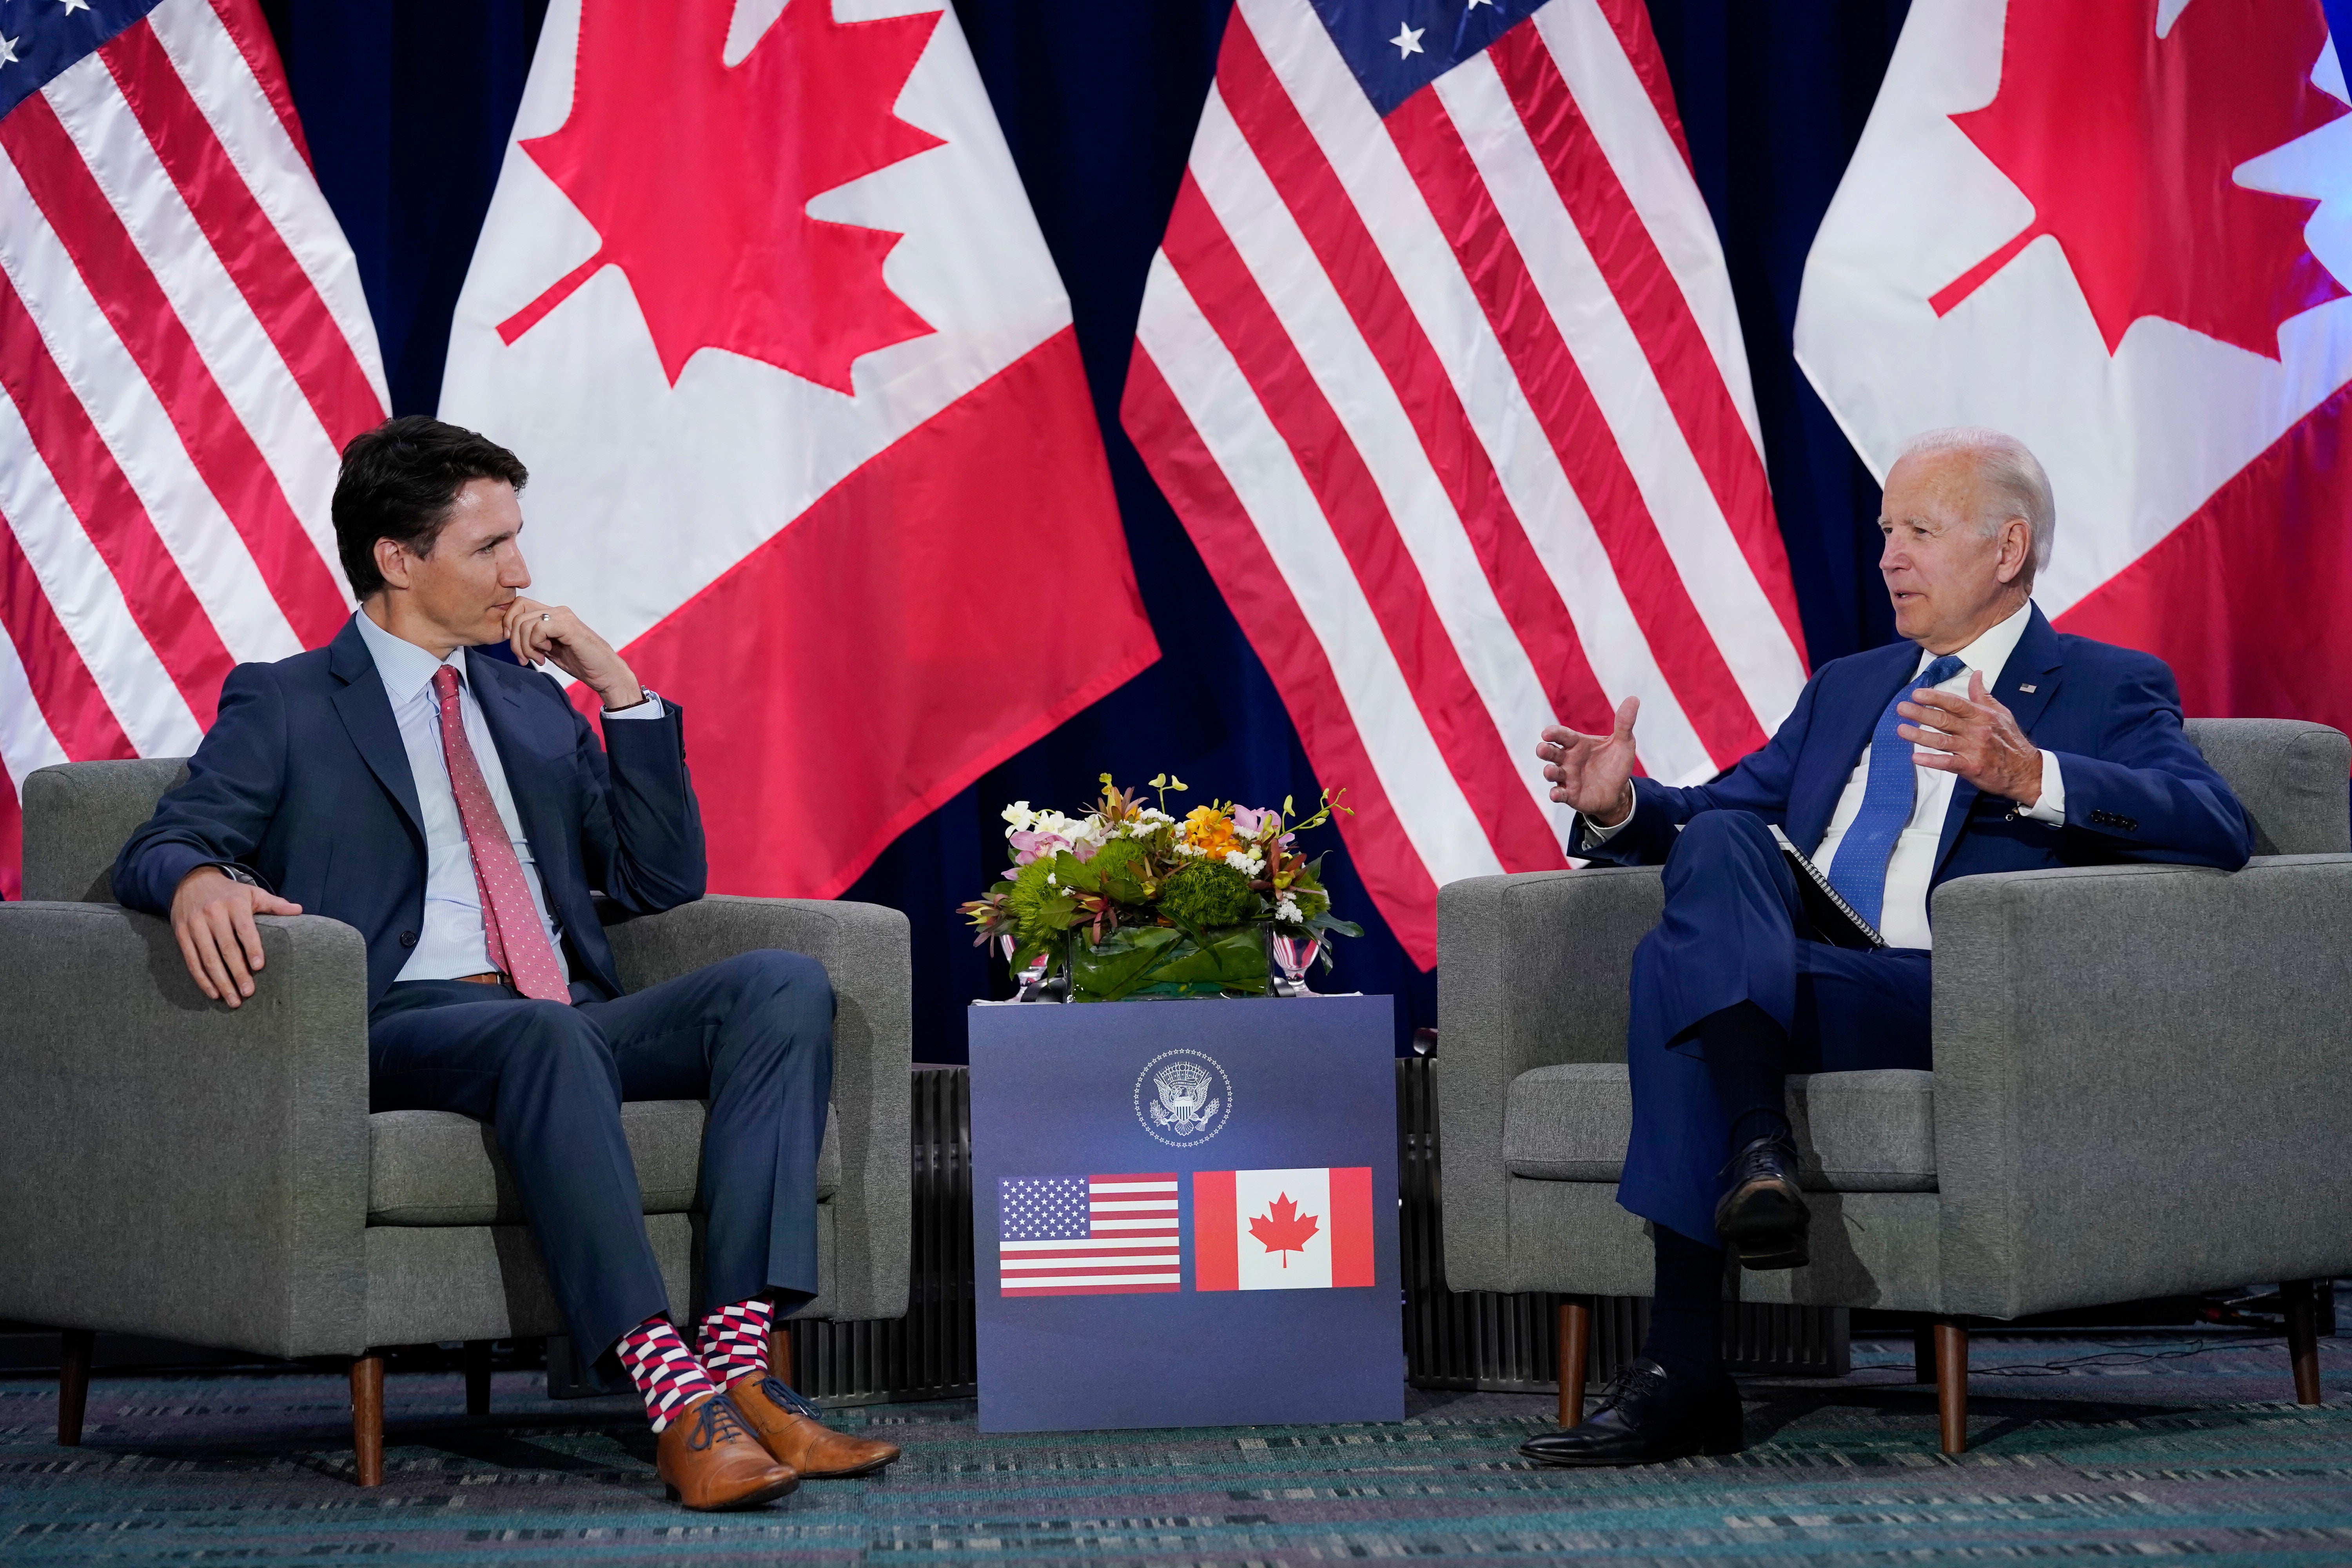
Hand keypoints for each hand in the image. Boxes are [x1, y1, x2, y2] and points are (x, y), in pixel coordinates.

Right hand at [171, 866, 302, 1008]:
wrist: (191, 880)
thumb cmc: (229, 892)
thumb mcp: (252, 893)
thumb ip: (274, 904)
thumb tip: (299, 910)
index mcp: (234, 904)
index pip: (244, 930)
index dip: (252, 948)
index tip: (259, 967)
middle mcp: (213, 914)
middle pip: (226, 949)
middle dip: (237, 973)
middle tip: (248, 993)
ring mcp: (195, 925)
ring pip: (208, 958)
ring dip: (220, 982)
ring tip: (233, 1000)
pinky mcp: (181, 934)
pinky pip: (191, 960)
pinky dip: (202, 979)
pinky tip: (213, 993)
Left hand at [502, 597, 644, 710]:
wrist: (605, 673)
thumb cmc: (581, 663)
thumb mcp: (549, 649)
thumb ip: (533, 638)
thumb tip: (509, 634)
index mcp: (552, 614)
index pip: (519, 605)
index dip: (509, 624)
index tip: (516, 647)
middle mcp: (557, 611)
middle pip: (517, 614)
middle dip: (514, 641)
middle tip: (525, 659)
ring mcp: (563, 616)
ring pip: (525, 623)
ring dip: (525, 646)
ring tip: (539, 659)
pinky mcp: (568, 625)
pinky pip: (538, 628)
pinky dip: (536, 644)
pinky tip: (547, 655)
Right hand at [1538, 696, 1640, 824]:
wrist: (1619, 791)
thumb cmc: (1615, 763)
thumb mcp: (1624, 743)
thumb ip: (1624, 723)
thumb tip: (1634, 698)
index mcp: (1577, 744)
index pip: (1562, 735)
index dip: (1553, 733)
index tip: (1546, 733)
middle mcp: (1568, 759)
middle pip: (1551, 752)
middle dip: (1545, 750)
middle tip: (1542, 748)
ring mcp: (1567, 777)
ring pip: (1552, 773)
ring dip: (1549, 772)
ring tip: (1550, 771)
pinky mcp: (1569, 794)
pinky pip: (1559, 794)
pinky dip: (1556, 794)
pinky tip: (1557, 794)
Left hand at [1897, 668, 2042, 802]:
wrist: (2026, 771)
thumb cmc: (2010, 741)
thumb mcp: (2001, 714)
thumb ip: (1983, 695)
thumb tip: (1976, 674)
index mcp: (1982, 715)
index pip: (1955, 703)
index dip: (1935, 697)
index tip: (1917, 693)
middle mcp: (1976, 730)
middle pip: (1944, 720)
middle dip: (1920, 713)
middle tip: (1901, 708)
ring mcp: (1974, 749)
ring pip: (1942, 740)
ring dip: (1919, 735)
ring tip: (1901, 730)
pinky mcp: (1972, 768)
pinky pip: (1949, 763)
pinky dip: (1932, 761)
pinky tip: (1916, 758)